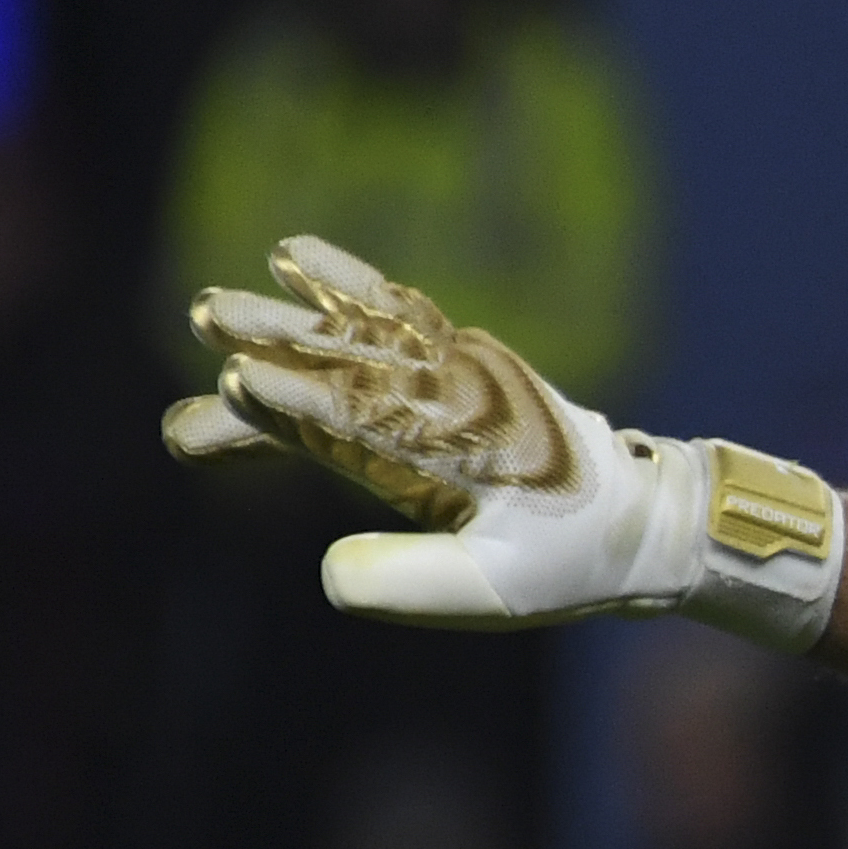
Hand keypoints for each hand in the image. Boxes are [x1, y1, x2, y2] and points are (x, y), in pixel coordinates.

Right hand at [161, 235, 843, 650]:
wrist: (641, 521)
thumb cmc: (566, 565)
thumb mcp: (495, 593)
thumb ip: (411, 585)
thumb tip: (330, 571)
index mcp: (463, 459)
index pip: (367, 426)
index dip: (302, 408)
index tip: (240, 388)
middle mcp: (461, 402)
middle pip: (354, 364)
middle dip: (280, 340)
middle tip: (206, 315)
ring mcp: (465, 373)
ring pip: (368, 332)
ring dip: (296, 313)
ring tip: (219, 300)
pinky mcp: (468, 358)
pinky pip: (401, 311)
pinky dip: (350, 283)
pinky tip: (294, 255)